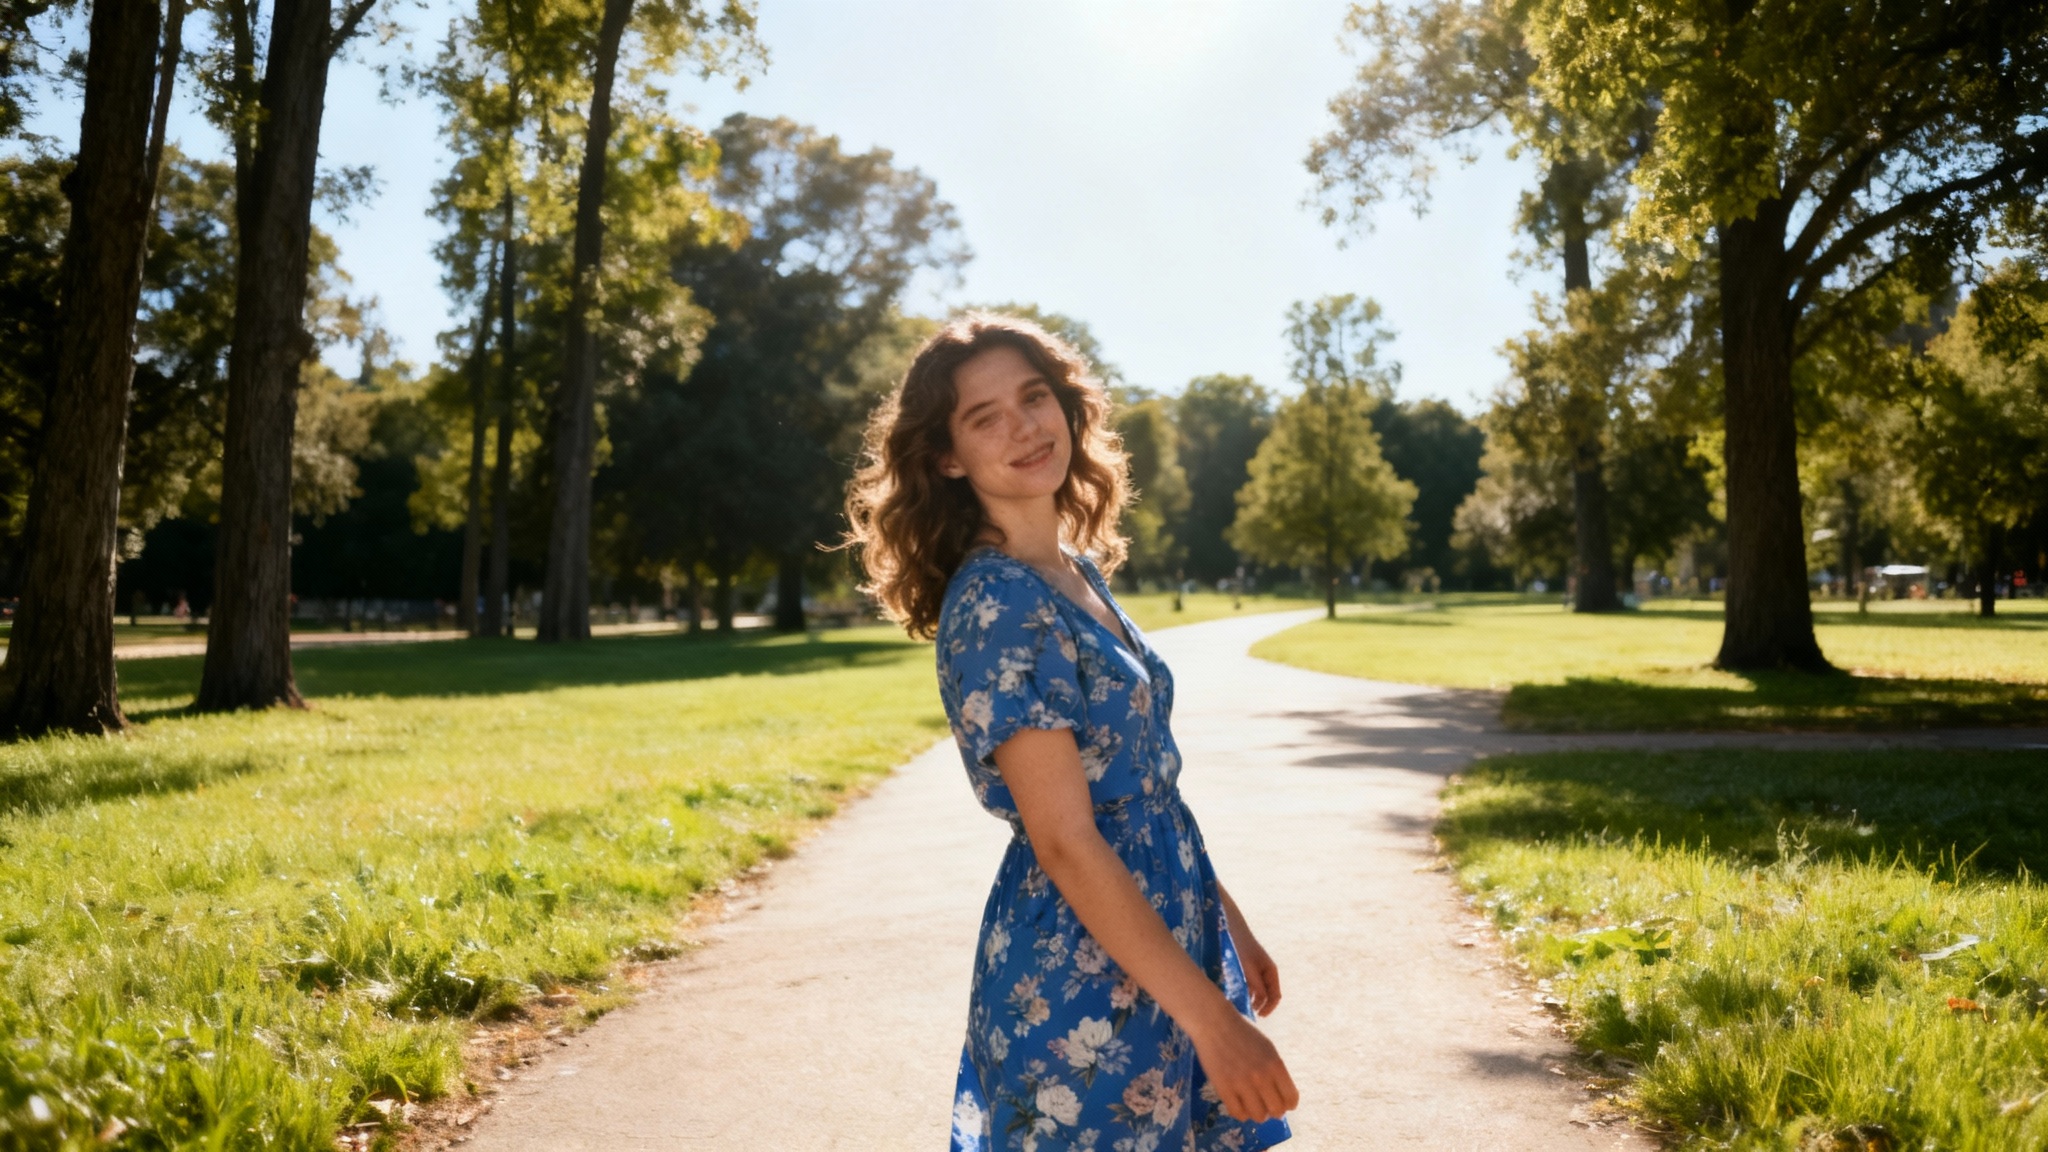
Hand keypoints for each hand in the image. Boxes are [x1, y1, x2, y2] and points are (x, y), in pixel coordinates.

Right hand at [1188, 1007, 1298, 1123]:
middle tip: (1266, 1103)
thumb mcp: (1267, 1048)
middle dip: (1273, 1110)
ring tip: (1251, 1103)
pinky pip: (1238, 1113)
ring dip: (1257, 1112)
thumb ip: (1275, 1071)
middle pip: (1276, 1111)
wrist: (1214, 1022)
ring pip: (1258, 1116)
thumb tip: (1281, 1096)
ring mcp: (1242, 1083)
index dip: (1288, 1103)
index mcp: (1275, 1065)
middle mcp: (1261, 1076)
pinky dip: (1241, 1112)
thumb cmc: (1242, 1033)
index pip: (1291, 1099)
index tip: (1282, 1101)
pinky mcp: (1224, 1088)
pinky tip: (1239, 1103)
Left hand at [1236, 931, 1281, 1016]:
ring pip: (1255, 992)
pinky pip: (1247, 986)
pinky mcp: (1245, 969)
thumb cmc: (1239, 947)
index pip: (1275, 996)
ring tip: (1236, 1005)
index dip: (1268, 1008)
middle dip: (1257, 1006)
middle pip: (1265, 996)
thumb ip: (1256, 986)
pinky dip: (1242, 992)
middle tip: (1244, 1014)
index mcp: (1271, 971)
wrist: (1228, 927)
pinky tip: (1232, 995)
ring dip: (1248, 1000)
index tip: (1258, 1016)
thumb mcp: (1249, 968)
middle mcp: (1265, 972)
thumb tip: (1260, 1003)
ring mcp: (1255, 971)